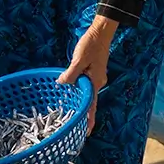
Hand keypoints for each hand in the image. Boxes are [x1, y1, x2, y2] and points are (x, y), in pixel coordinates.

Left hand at [59, 17, 118, 131]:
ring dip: (80, 100)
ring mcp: (96, 77)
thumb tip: (62, 84)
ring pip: (87, 92)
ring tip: (71, 111)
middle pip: (90, 100)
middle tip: (75, 125)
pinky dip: (79, 90)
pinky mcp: (93, 71)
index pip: (92, 105)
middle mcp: (98, 81)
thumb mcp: (79, 59)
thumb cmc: (91, 44)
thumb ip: (71, 74)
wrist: (101, 32)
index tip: (87, 132)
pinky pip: (86, 84)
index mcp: (95, 81)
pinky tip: (71, 91)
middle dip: (83, 113)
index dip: (89, 119)